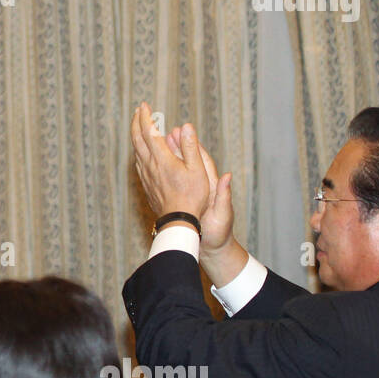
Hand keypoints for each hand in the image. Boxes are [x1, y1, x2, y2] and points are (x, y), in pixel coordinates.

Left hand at [130, 103, 209, 220]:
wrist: (178, 221)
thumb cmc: (192, 197)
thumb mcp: (198, 170)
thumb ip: (191, 146)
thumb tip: (186, 126)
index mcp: (163, 159)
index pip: (150, 132)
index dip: (146, 117)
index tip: (144, 105)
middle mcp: (150, 165)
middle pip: (138, 139)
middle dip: (137, 122)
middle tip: (138, 111)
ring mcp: (146, 175)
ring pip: (136, 150)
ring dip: (136, 135)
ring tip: (138, 126)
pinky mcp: (146, 184)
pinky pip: (138, 162)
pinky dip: (138, 149)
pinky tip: (141, 150)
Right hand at [166, 128, 234, 255]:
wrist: (211, 247)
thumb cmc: (219, 232)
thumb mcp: (223, 213)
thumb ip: (224, 195)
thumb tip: (227, 176)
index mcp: (211, 185)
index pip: (201, 159)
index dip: (192, 145)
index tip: (181, 131)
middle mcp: (200, 185)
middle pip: (187, 160)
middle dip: (177, 144)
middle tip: (167, 130)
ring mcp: (188, 191)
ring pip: (176, 168)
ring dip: (168, 154)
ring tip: (157, 139)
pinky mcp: (179, 199)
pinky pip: (168, 179)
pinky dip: (161, 169)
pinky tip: (151, 162)